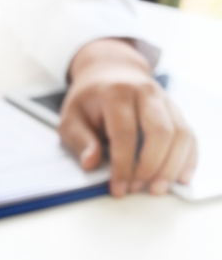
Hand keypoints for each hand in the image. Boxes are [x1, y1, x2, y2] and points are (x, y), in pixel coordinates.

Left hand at [62, 38, 195, 196]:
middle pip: (160, 131)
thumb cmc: (88, 99)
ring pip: (181, 133)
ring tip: (159, 188)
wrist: (110, 70)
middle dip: (151, 165)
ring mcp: (165, 100)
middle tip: (138, 188)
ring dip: (172, 165)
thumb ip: (81, 141)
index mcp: (117, 93)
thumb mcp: (71, 118)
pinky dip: (188, 157)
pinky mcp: (175, 110)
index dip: (123, 164)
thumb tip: (91, 164)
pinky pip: (189, 134)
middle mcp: (146, 93)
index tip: (119, 187)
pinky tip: (181, 177)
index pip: (125, 133)